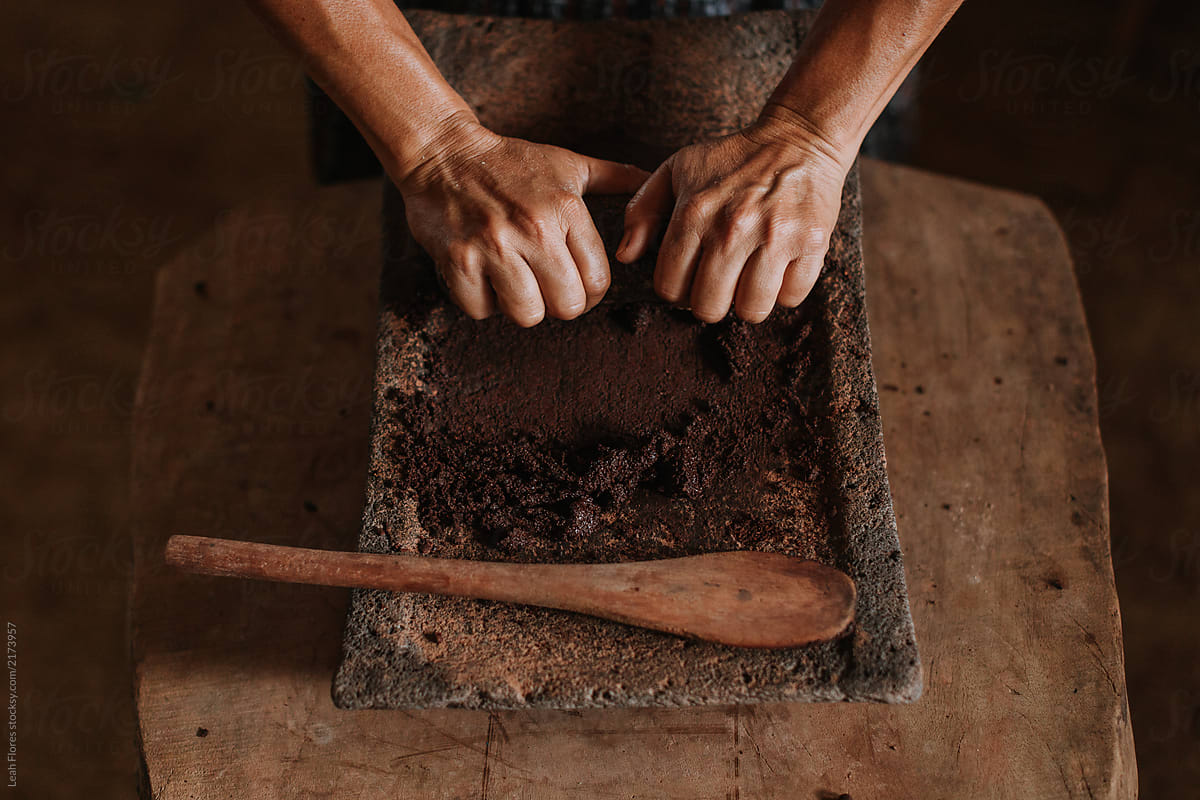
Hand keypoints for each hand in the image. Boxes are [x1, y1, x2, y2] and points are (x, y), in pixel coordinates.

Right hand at [395, 115, 647, 325]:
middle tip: (542, 285)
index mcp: (566, 209)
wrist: (441, 153)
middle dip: (557, 303)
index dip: (589, 293)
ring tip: (512, 279)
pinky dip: (481, 301)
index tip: (574, 285)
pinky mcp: (458, 260)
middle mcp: (534, 228)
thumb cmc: (509, 162)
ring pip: (527, 315)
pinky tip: (481, 275)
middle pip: (567, 307)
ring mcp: (494, 245)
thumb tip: (650, 178)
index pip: (598, 282)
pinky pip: (481, 311)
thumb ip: (614, 176)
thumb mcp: (566, 164)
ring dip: (520, 305)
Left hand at [617, 108, 852, 322]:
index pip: (670, 287)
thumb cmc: (733, 158)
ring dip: (748, 303)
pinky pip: (791, 297)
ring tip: (749, 280)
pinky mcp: (810, 243)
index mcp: (695, 214)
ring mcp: (774, 238)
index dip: (676, 290)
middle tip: (720, 283)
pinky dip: (784, 291)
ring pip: (751, 310)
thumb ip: (642, 210)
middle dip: (710, 302)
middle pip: (708, 307)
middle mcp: (732, 228)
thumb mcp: (677, 170)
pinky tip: (779, 268)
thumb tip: (625, 255)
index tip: (689, 279)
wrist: (799, 138)